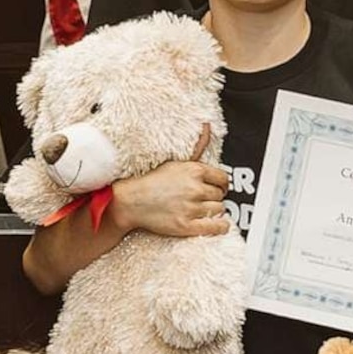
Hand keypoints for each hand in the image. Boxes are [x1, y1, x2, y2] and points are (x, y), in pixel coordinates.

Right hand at [108, 132, 232, 238]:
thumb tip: (209, 126)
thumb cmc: (150, 180)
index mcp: (194, 171)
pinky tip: (217, 224)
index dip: (221, 184)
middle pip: (219, 195)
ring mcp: (191, 208)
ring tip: (201, 209)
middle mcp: (195, 189)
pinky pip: (215, 227)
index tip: (218, 188)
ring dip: (213, 211)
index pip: (222, 178)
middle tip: (202, 199)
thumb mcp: (175, 161)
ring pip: (218, 210)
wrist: (130, 201)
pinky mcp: (186, 226)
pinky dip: (220, 227)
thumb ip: (197, 147)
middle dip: (213, 197)